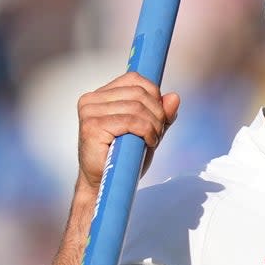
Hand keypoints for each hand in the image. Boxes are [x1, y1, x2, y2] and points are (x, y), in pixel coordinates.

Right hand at [75, 71, 180, 191]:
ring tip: (153, 139)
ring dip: (154, 124)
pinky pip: (131, 121)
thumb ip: (160, 115)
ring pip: (137, 107)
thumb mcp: (147, 132)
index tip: (160, 115)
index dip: (154, 94)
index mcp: (100, 95)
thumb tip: (174, 96)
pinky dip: (147, 131)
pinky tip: (148, 142)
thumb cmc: (123, 159)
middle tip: (158, 131)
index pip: (134, 79)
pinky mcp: (92, 126)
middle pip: (139, 92)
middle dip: (157, 112)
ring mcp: (89, 112)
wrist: (105, 185)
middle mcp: (91, 100)